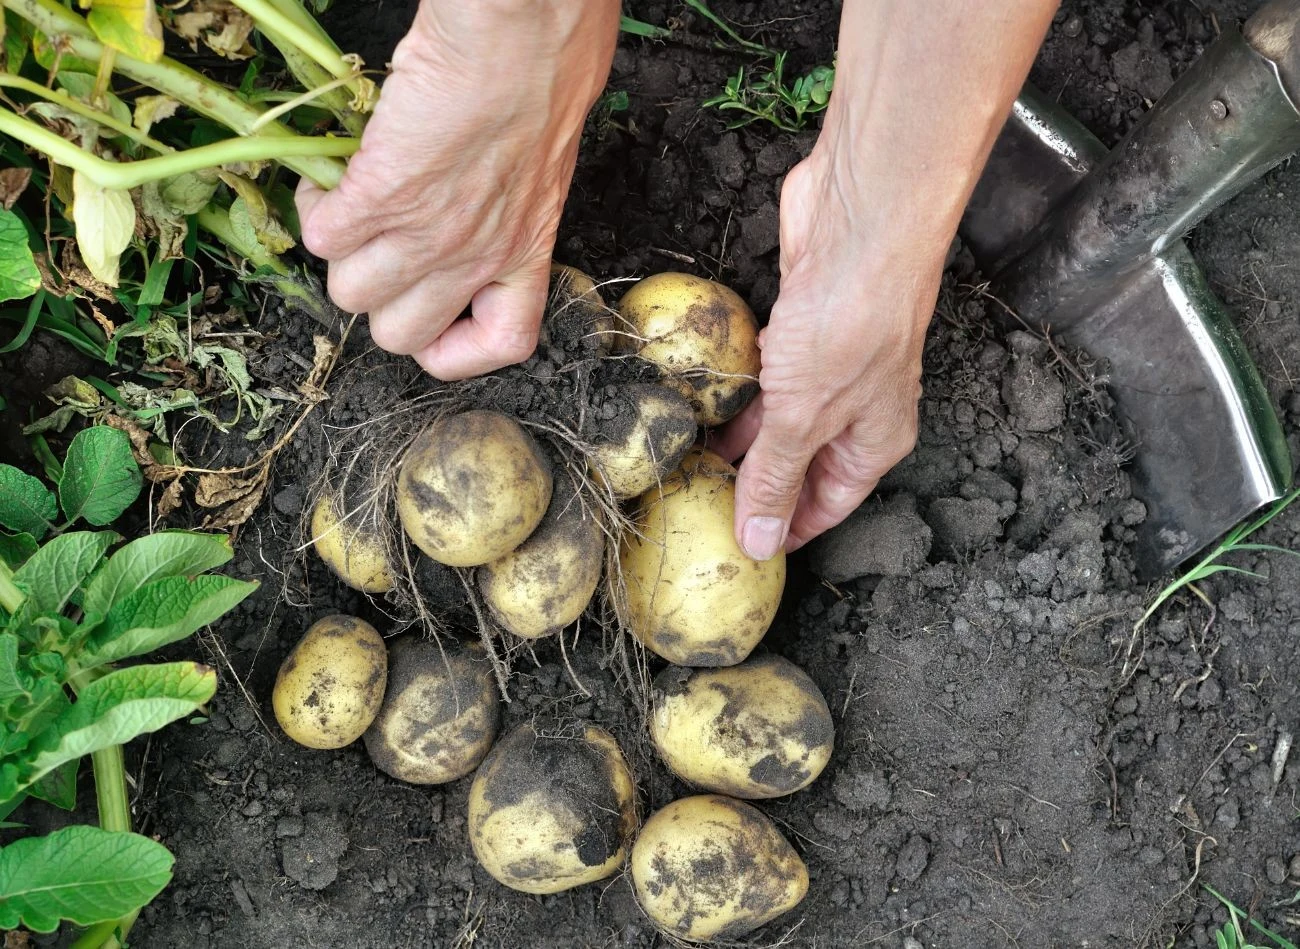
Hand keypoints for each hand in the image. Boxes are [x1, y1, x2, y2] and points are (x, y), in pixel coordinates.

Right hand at [295, 1, 618, 379]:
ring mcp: (428, 234)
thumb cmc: (542, 75)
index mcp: (526, 250)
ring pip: (350, 294)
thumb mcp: (537, 168)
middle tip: (382, 246)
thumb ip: (502, 212)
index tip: (442, 312)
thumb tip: (460, 212)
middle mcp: (477, 257)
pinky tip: (334, 179)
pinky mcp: (382, 195)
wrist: (520, 33)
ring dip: (340, 253)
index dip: (461, 345)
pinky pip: (321, 240)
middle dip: (381, 297)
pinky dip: (316, 209)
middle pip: (400, 335)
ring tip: (351, 204)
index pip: (503, 344)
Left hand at [713, 147, 939, 558]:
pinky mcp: (802, 328)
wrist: (857, 224)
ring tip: (694, 467)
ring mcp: (830, 366)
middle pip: (803, 464)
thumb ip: (775, 478)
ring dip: (744, 442)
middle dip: (759, 486)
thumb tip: (759, 543)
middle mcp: (858, 409)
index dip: (789, 529)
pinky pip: (767, 377)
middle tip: (703, 507)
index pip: (829, 504)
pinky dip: (742, 395)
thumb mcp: (803, 418)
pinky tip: (708, 409)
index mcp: (875, 443)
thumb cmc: (849, 322)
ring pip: (783, 420)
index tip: (743, 549)